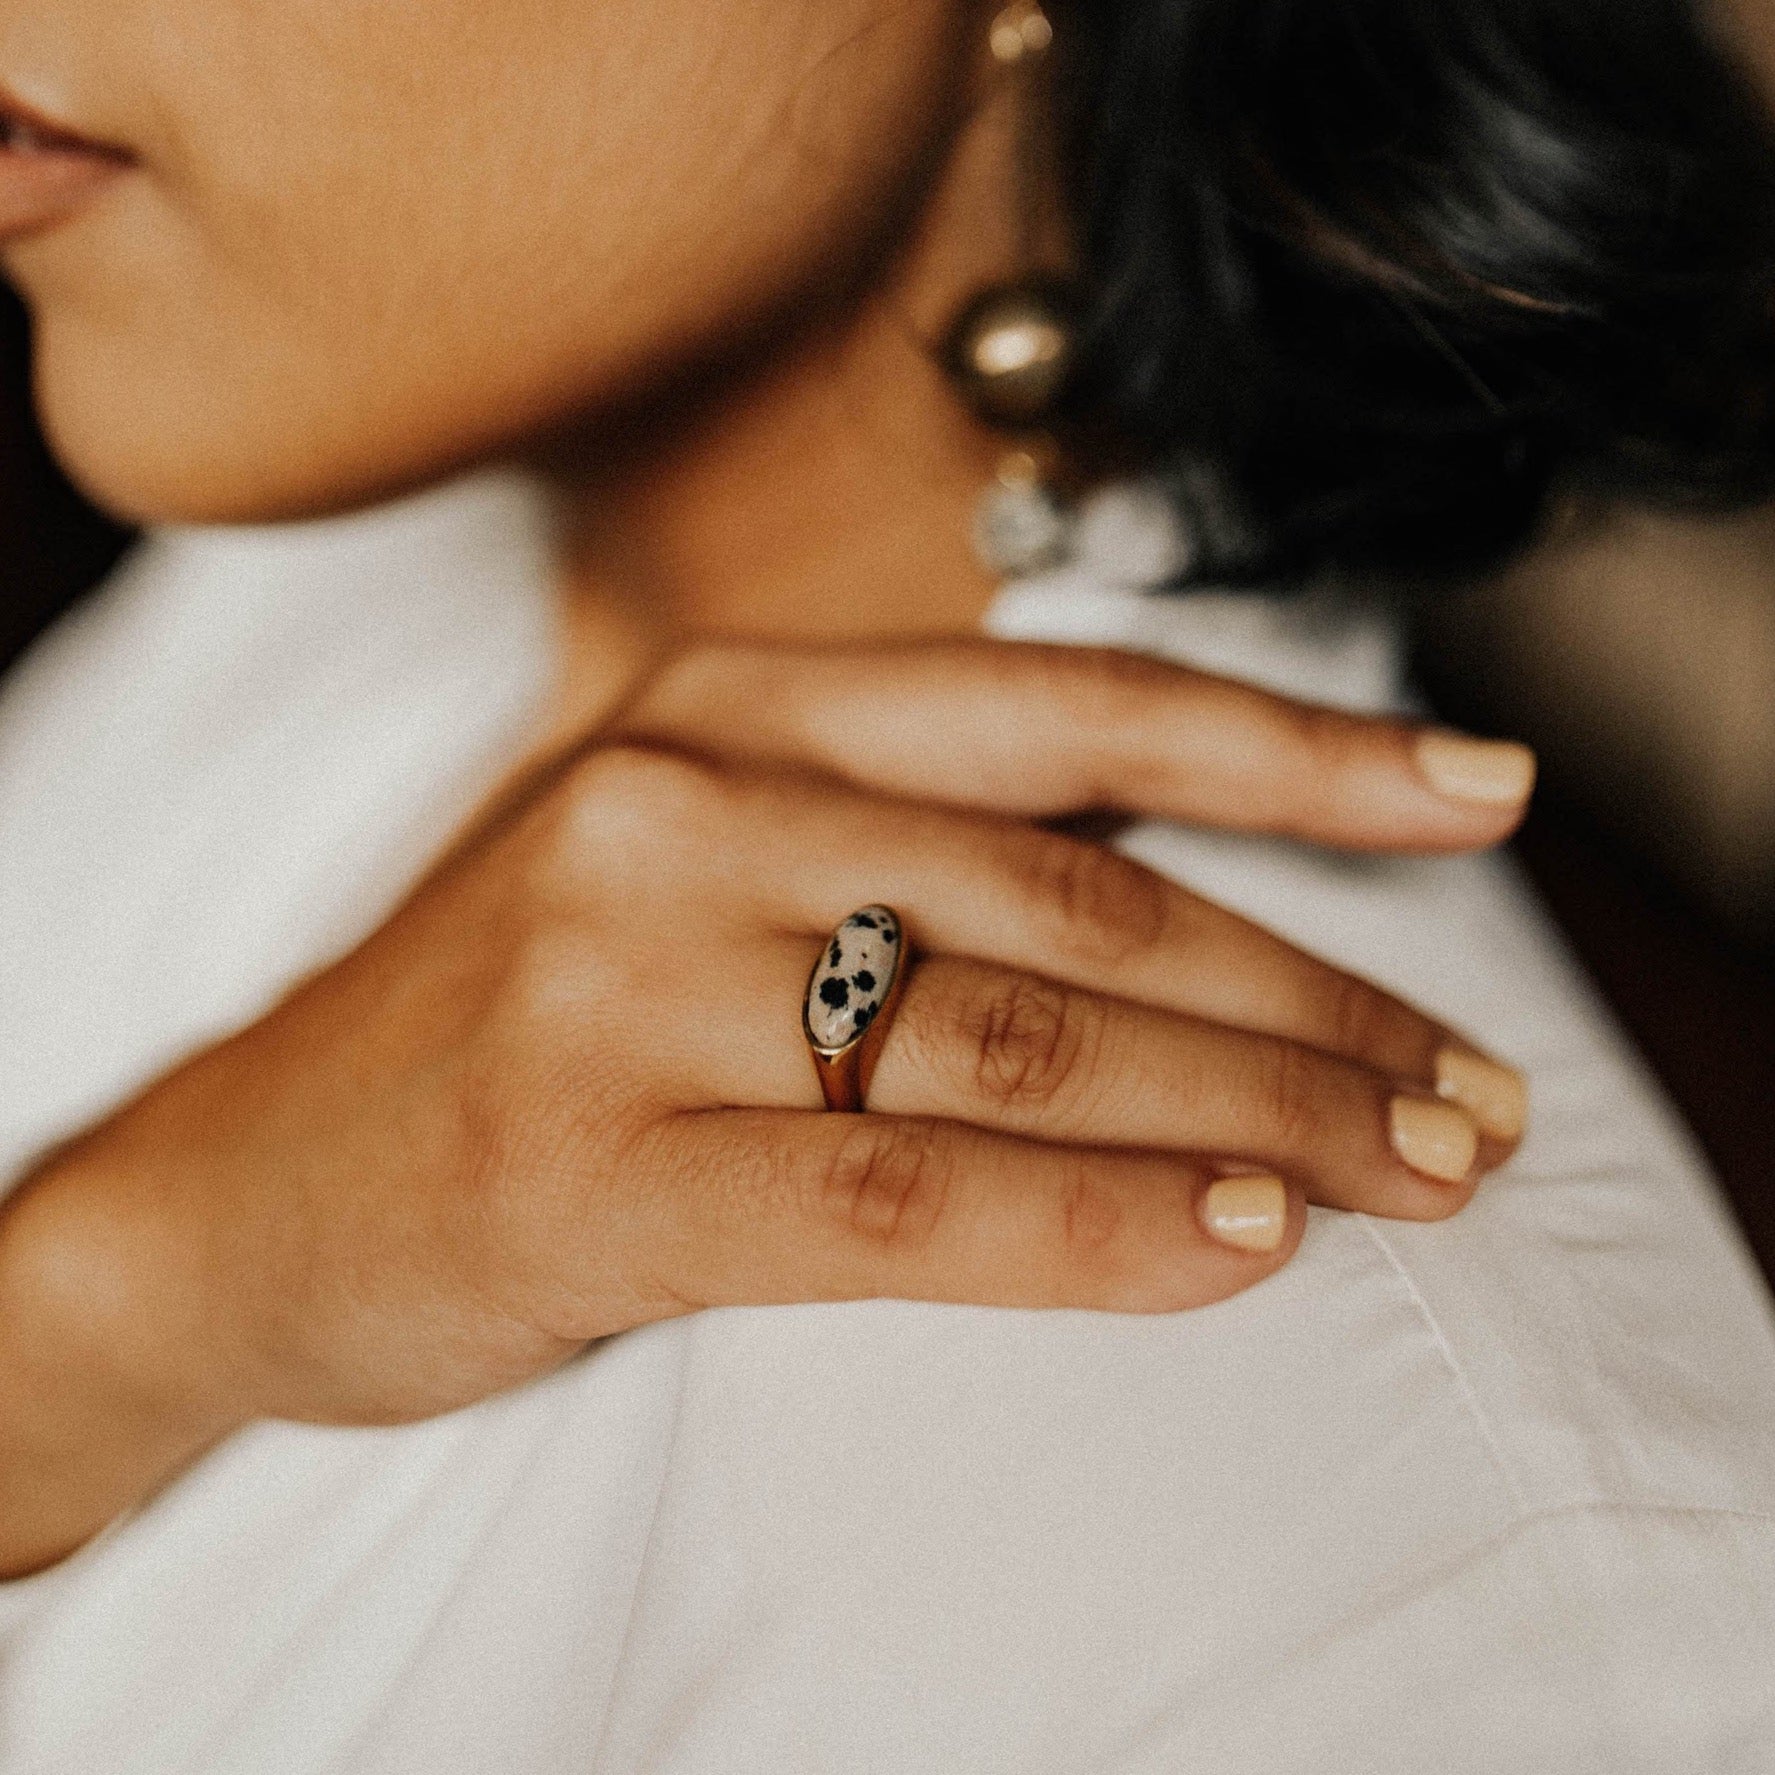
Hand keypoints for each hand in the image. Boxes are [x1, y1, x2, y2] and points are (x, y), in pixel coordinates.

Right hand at [0, 638, 1531, 1572]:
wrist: (235, 1185)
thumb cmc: (512, 1030)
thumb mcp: (696, 873)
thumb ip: (910, 849)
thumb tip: (1197, 883)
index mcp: (723, 708)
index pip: (1071, 708)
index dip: (1298, 751)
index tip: (1476, 792)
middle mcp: (680, 807)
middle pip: (1080, 896)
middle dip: (1312, 1002)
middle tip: (1468, 1094)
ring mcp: (619, 980)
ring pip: (1013, 1035)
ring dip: (1252, 1112)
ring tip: (1407, 1174)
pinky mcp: (583, 1168)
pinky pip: (897, 1196)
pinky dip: (1091, 1221)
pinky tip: (1236, 1246)